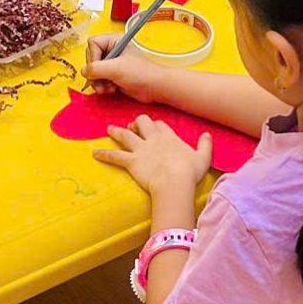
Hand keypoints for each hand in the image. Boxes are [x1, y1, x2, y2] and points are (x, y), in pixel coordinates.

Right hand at [86, 30, 179, 103]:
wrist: (154, 88)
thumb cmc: (141, 73)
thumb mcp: (116, 68)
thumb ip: (97, 68)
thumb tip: (83, 72)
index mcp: (114, 40)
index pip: (92, 43)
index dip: (93, 57)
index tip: (99, 67)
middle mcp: (112, 50)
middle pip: (91, 58)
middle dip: (95, 73)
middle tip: (103, 80)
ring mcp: (112, 63)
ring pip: (93, 71)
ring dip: (98, 82)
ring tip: (108, 87)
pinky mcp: (113, 75)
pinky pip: (99, 79)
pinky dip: (102, 86)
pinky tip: (111, 89)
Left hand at [95, 114, 212, 200]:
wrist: (175, 181)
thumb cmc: (190, 172)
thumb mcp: (203, 157)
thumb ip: (205, 145)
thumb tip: (207, 134)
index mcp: (169, 137)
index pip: (159, 125)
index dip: (155, 124)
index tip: (153, 126)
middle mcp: (153, 140)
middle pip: (142, 123)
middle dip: (137, 122)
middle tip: (132, 125)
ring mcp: (140, 149)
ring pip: (125, 135)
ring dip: (117, 132)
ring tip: (109, 129)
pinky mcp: (131, 161)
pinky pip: (115, 156)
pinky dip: (104, 154)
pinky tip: (95, 153)